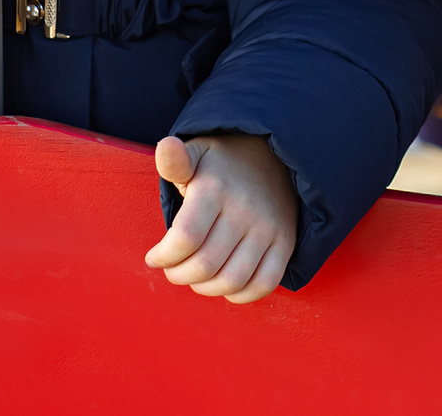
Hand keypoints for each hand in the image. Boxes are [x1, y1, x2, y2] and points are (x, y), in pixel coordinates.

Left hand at [147, 134, 297, 303]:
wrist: (274, 155)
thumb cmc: (223, 163)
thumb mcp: (197, 154)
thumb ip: (176, 161)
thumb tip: (166, 147)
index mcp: (216, 189)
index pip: (185, 239)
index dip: (163, 257)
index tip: (155, 257)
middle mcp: (245, 210)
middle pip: (205, 266)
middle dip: (178, 275)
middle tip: (173, 269)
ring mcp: (269, 228)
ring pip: (232, 281)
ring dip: (206, 288)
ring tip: (197, 276)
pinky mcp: (286, 242)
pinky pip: (264, 283)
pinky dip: (241, 295)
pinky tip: (225, 284)